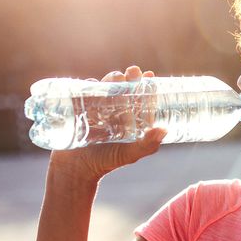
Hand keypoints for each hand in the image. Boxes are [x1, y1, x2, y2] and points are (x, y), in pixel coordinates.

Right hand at [48, 65, 165, 181]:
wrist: (76, 168)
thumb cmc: (107, 162)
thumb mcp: (130, 154)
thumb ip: (148, 145)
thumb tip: (164, 130)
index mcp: (130, 118)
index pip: (141, 98)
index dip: (146, 86)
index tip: (150, 76)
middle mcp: (115, 110)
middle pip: (124, 88)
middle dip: (129, 78)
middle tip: (132, 72)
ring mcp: (97, 108)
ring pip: (105, 87)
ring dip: (111, 79)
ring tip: (117, 77)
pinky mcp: (79, 108)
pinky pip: (84, 92)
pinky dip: (88, 86)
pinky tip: (92, 83)